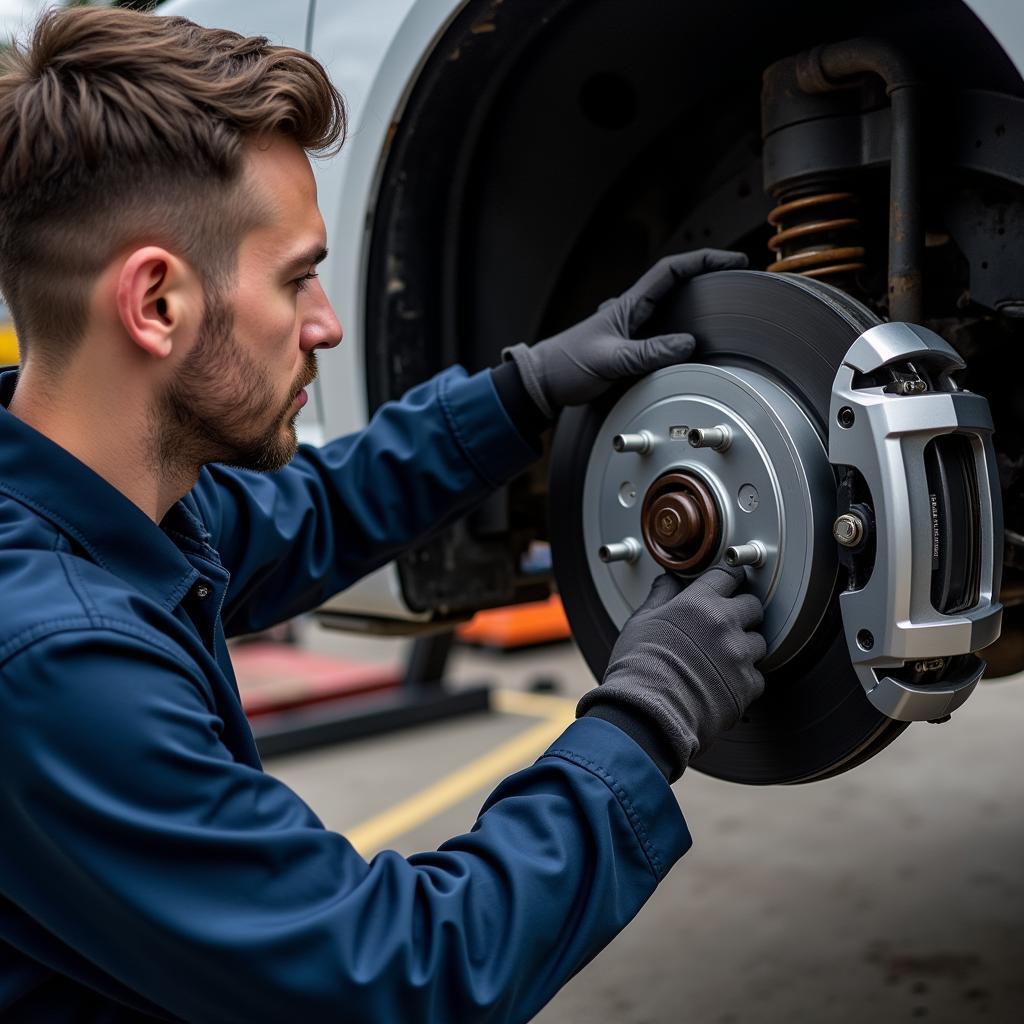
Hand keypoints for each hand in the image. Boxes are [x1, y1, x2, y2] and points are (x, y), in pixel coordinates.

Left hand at [502, 249, 746, 417]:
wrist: (542, 383)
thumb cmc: (566, 367)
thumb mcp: (611, 360)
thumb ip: (648, 353)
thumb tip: (687, 343)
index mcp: (627, 305)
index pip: (671, 271)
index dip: (704, 261)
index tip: (733, 261)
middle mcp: (632, 311)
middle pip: (677, 284)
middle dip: (709, 276)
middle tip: (740, 280)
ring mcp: (632, 328)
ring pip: (672, 307)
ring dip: (698, 302)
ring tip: (728, 305)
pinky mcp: (631, 346)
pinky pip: (664, 331)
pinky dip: (684, 329)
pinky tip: (696, 338)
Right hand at [577, 565, 765, 779]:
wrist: (647, 713)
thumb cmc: (638, 667)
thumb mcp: (641, 622)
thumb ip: (660, 597)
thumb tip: (668, 581)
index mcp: (698, 603)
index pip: (728, 575)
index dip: (728, 580)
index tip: (727, 586)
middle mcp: (724, 625)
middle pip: (753, 605)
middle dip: (743, 612)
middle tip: (725, 625)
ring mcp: (739, 656)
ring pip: (759, 642)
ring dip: (744, 647)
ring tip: (720, 659)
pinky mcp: (746, 686)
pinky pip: (757, 677)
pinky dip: (743, 679)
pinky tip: (721, 683)